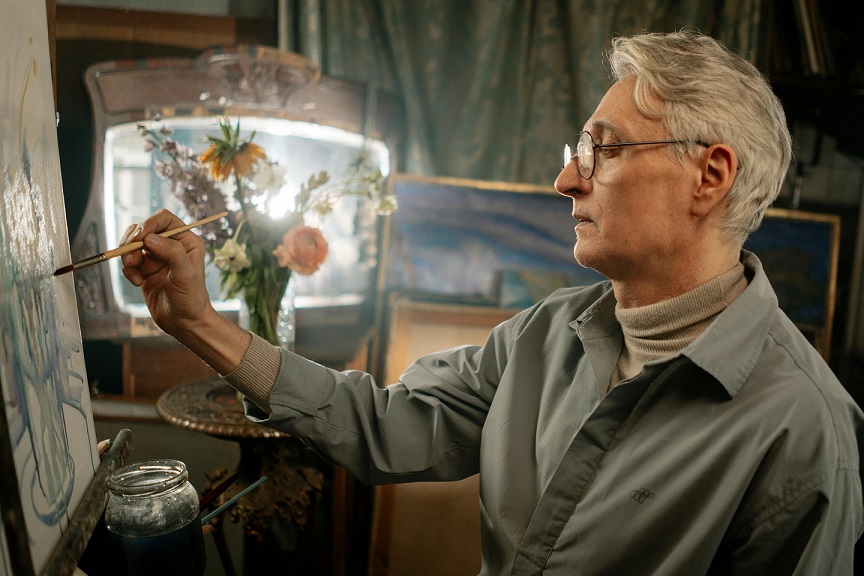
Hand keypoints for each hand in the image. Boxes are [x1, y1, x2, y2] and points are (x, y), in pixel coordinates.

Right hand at [120, 209, 211, 337]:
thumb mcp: (186, 275)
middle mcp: (171, 245)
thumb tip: (150, 238)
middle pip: (143, 229)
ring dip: (128, 255)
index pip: (164, 219)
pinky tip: (138, 283)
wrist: (183, 322)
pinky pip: (128, 261)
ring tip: (133, 271)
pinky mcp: (144, 269)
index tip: (140, 237)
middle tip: (131, 259)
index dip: (149, 223)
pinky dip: (128, 271)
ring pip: (132, 244)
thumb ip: (172, 253)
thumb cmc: (191, 299)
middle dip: (133, 241)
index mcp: (186, 240)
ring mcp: (156, 257)